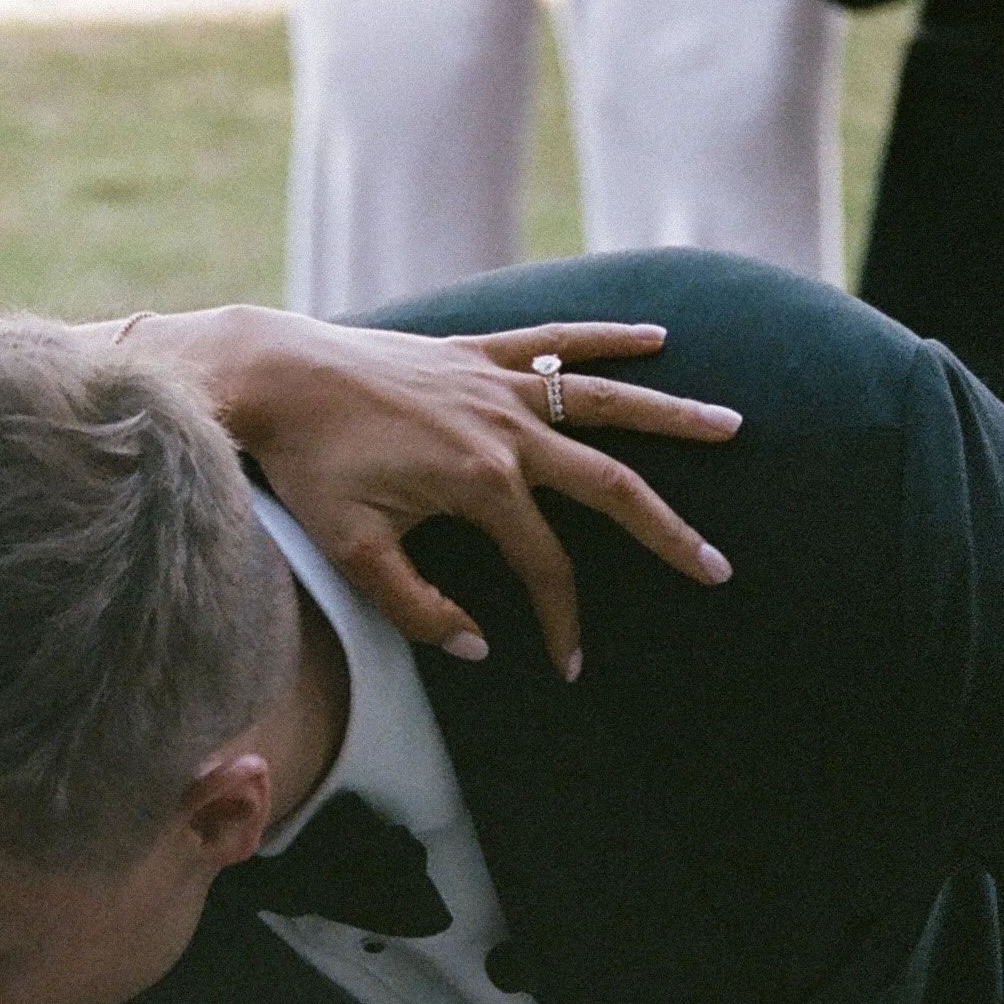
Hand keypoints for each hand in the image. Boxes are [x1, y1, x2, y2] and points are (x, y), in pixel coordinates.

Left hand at [177, 309, 740, 680]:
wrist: (272, 376)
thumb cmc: (308, 466)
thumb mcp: (353, 552)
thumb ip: (417, 608)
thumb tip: (479, 647)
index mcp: (481, 483)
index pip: (546, 564)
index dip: (562, 621)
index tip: (570, 666)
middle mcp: (506, 426)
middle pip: (610, 483)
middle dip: (667, 532)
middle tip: (717, 568)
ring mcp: (497, 381)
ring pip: (606, 398)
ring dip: (671, 416)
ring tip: (732, 426)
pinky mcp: (476, 350)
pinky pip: (558, 340)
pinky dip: (608, 338)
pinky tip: (658, 338)